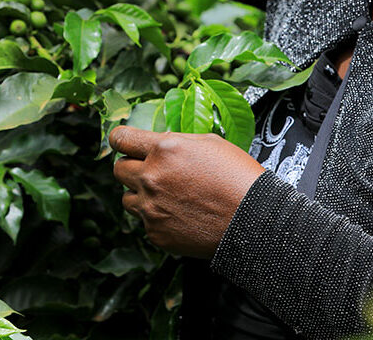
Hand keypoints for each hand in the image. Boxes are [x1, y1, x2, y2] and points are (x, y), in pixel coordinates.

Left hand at [109, 126, 265, 257]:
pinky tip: (180, 214)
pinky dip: (157, 218)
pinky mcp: (156, 233)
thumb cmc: (237, 178)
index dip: (120, 140)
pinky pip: (144, 222)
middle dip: (132, 168)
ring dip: (141, 195)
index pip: (121, 139)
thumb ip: (174, 142)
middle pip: (118, 170)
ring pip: (127, 198)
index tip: (122, 143)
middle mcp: (151, 178)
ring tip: (168, 196)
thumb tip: (156, 145)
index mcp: (164, 150)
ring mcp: (151, 208)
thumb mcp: (208, 143)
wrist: (254, 220)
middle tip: (152, 172)